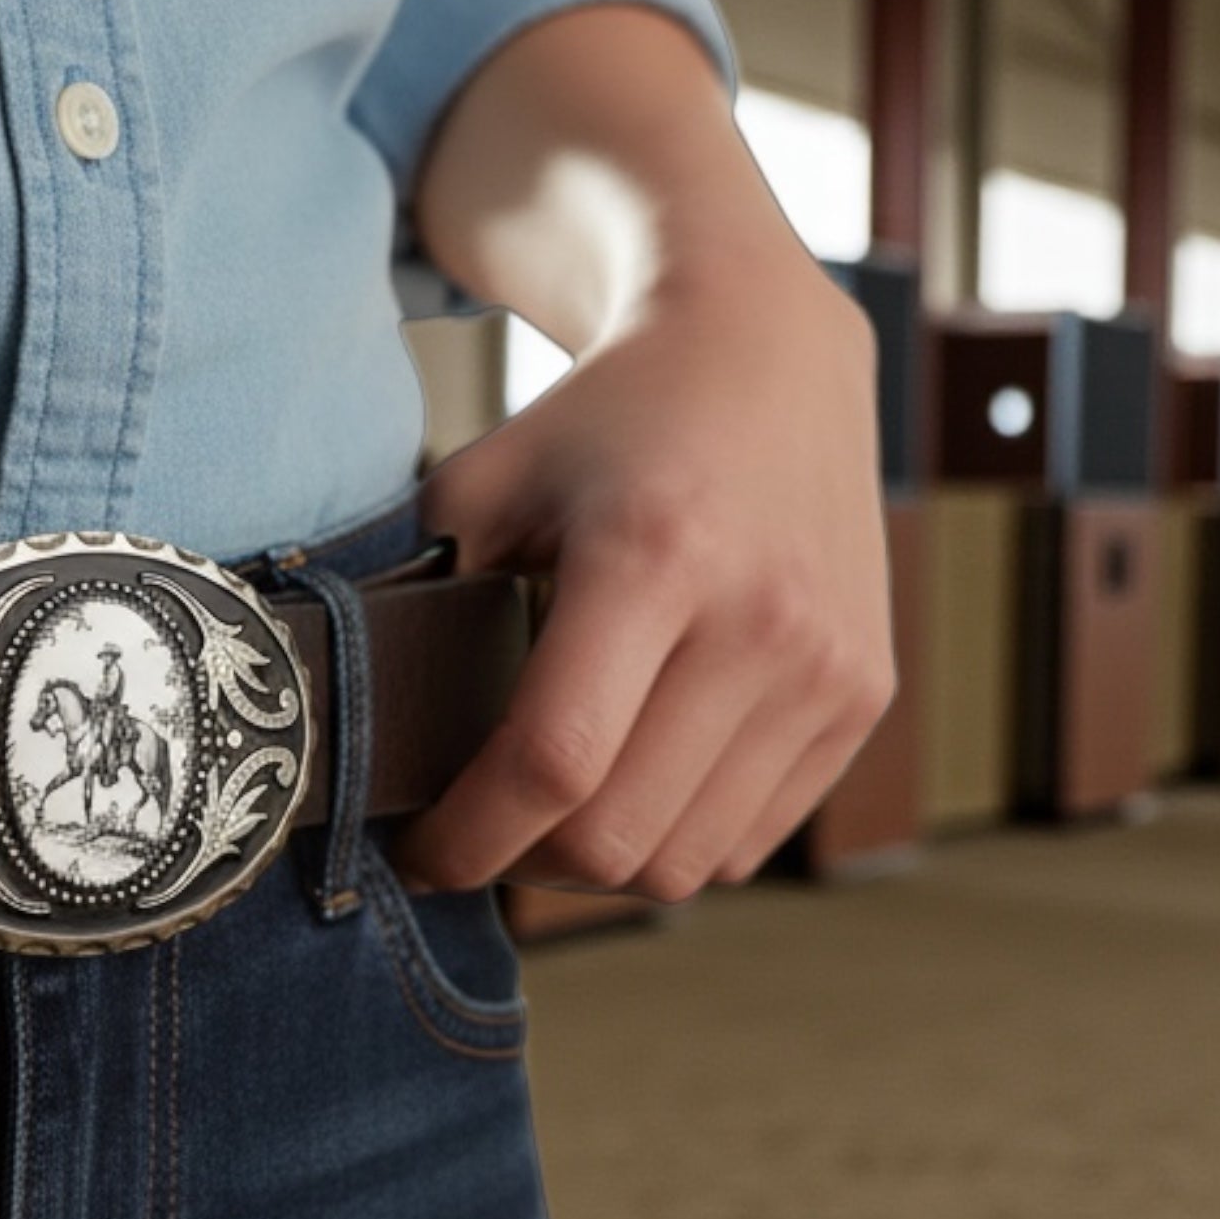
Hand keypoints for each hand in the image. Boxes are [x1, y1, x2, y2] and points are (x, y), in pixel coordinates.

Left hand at [387, 3, 896, 902]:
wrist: (761, 349)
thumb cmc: (600, 423)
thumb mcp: (481, 488)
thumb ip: (420, 609)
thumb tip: (356, 743)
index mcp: (653, 559)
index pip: (551, 766)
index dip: (467, 838)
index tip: (417, 852)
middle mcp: (761, 621)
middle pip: (616, 841)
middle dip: (520, 864)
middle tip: (474, 835)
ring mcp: (827, 667)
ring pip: (684, 863)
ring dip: (597, 869)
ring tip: (548, 819)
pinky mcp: (863, 696)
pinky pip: (748, 842)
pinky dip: (674, 844)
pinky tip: (631, 791)